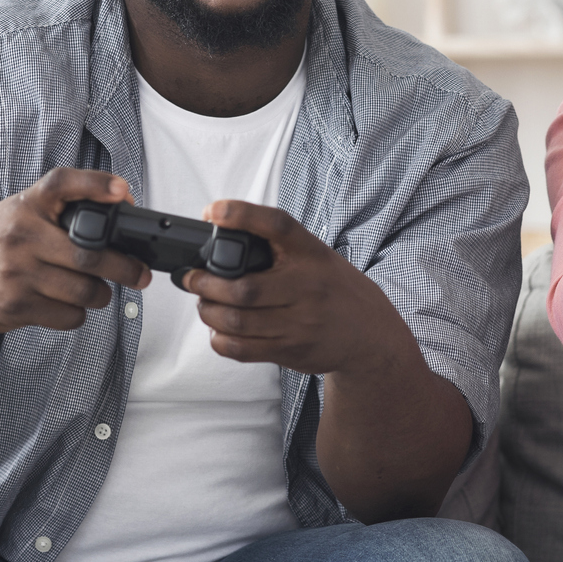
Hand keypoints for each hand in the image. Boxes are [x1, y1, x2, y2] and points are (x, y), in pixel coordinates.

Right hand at [0, 167, 151, 333]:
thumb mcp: (17, 214)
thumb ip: (58, 210)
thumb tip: (118, 209)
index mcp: (24, 207)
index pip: (62, 184)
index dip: (96, 185)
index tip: (124, 192)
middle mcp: (20, 236)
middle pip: (90, 254)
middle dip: (125, 268)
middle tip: (139, 273)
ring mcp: (17, 273)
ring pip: (85, 290)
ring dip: (100, 295)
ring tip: (97, 291)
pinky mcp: (17, 306)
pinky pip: (69, 315)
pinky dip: (77, 314)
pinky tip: (67, 304)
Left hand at [180, 201, 412, 375]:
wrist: (370, 335)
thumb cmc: (334, 290)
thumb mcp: (316, 256)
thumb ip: (277, 246)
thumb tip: (221, 230)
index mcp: (311, 254)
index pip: (277, 226)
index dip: (242, 215)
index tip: (213, 211)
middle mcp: (307, 287)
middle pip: (244, 288)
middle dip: (205, 284)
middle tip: (192, 278)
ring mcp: (300, 323)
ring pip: (237, 321)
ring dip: (209, 312)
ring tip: (204, 303)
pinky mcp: (291, 350)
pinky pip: (243, 349)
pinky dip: (220, 340)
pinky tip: (218, 330)